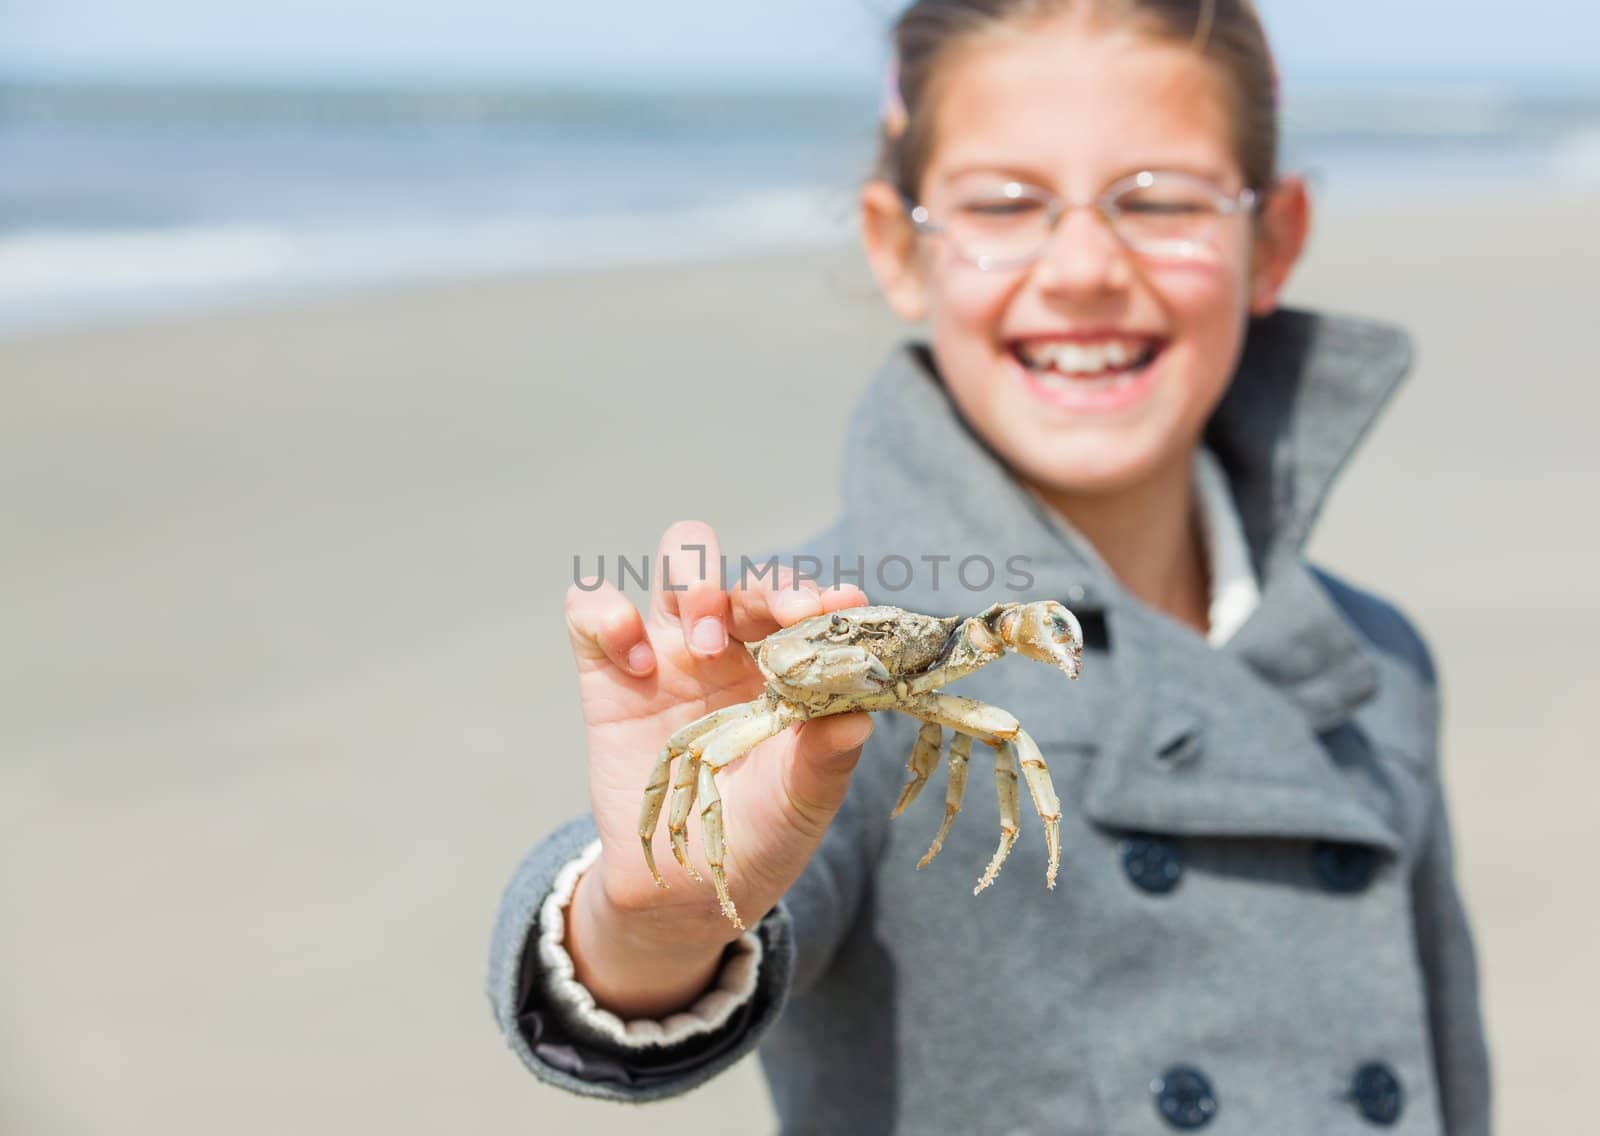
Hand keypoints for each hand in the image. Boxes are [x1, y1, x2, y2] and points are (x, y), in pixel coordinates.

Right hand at [561, 520, 871, 1014]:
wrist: (682, 890)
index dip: (825, 598)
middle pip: (748, 577)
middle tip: (783, 618)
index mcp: (789, 670)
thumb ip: (826, 760)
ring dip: (697, 583)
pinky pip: (592, 608)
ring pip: (678, 564)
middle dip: (767, 585)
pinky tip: (637, 666)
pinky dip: (610, 615)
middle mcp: (735, 648)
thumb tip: (859, 719)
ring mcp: (670, 651)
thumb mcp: (801, 805)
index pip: (809, 609)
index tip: (842, 605)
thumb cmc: (757, 837)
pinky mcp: (608, 670)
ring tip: (708, 642)